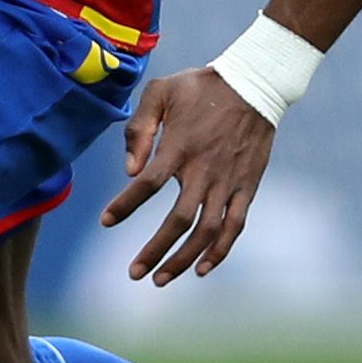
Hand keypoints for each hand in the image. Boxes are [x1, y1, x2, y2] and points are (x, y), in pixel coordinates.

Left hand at [98, 68, 275, 285]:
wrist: (256, 83)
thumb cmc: (202, 87)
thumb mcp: (162, 91)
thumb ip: (140, 128)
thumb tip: (129, 170)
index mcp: (179, 147)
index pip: (147, 184)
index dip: (125, 205)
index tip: (106, 221)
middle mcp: (204, 170)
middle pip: (178, 221)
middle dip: (154, 251)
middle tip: (134, 273)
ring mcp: (228, 181)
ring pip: (207, 231)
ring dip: (184, 259)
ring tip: (161, 279)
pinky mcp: (247, 186)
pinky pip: (235, 226)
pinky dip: (220, 251)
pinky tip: (202, 268)